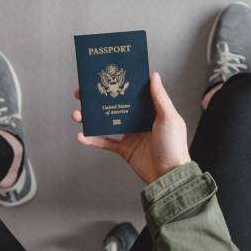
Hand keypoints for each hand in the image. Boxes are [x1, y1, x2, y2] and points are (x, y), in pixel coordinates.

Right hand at [71, 72, 190, 183]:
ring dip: (90, 118)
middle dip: (97, 99)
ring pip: (106, 122)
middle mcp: (140, 120)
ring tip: (76, 114)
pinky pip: (105, 142)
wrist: (169, 175)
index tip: (104, 76)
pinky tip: (80, 135)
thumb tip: (154, 75)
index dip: (118, 84)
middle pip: (114, 105)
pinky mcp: (124, 149)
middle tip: (81, 93)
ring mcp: (130, 135)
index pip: (131, 93)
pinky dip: (92, 139)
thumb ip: (160, 97)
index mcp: (151, 110)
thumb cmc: (174, 146)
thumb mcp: (169, 117)